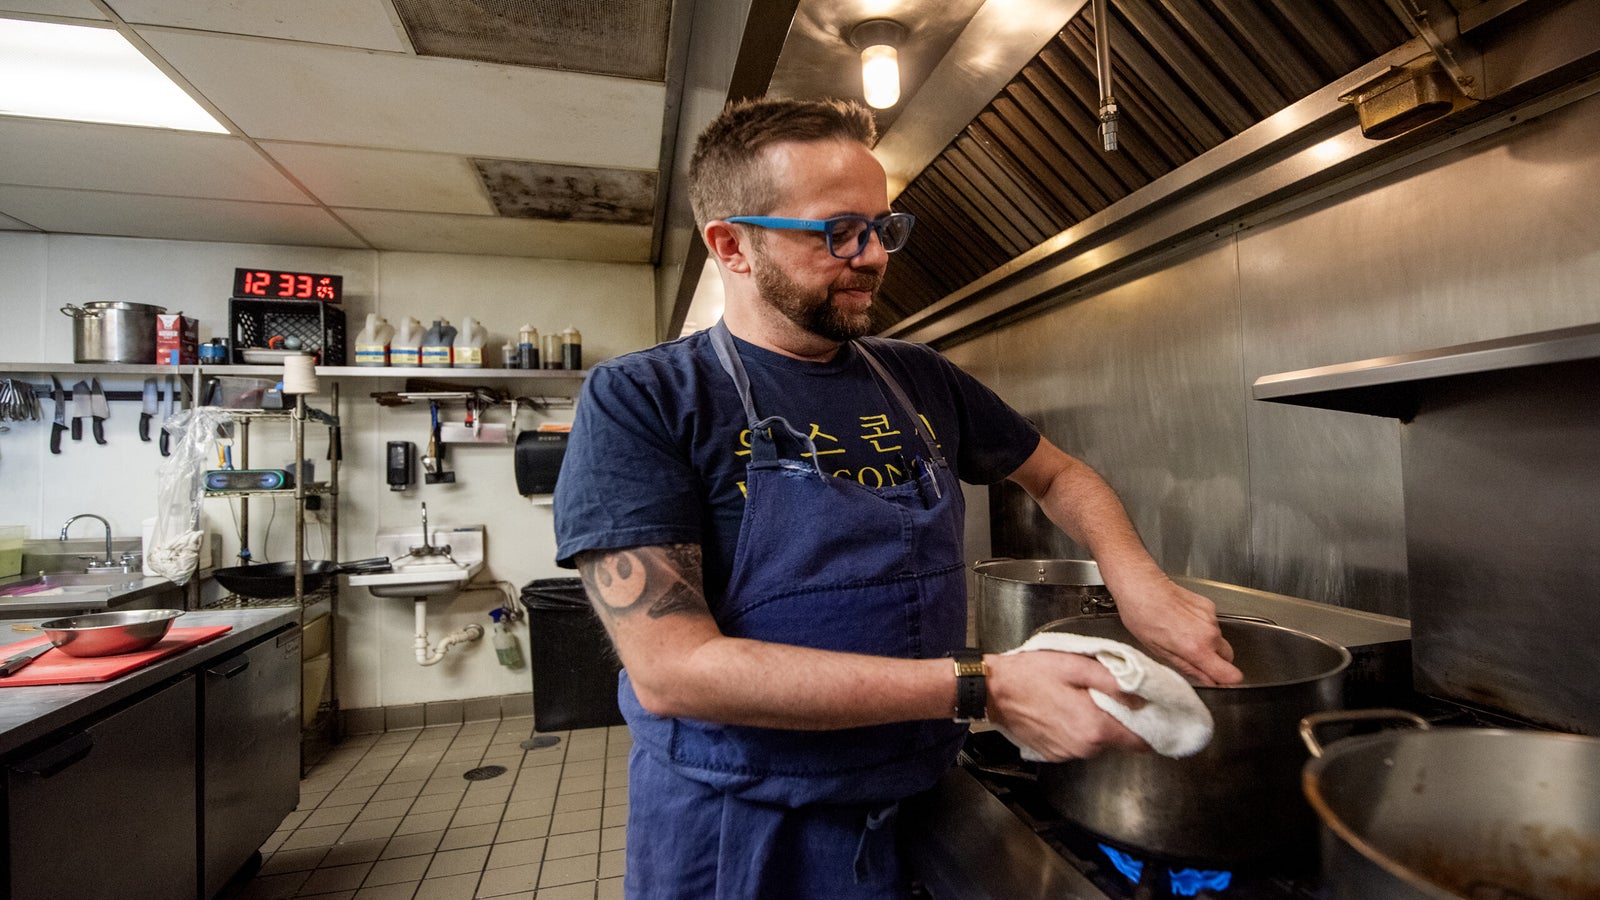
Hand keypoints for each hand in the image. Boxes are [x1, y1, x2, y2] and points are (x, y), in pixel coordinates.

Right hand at [985, 651, 1151, 761]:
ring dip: (1099, 726)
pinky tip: (1066, 710)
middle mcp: (1084, 748)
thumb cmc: (1030, 674)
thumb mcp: (1075, 666)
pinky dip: (1079, 731)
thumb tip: (1140, 697)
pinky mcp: (1053, 754)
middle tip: (1114, 696)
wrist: (992, 690)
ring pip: (1098, 743)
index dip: (1151, 728)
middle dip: (1122, 721)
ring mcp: (1067, 754)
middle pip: (1119, 741)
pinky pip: (1078, 744)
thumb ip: (1112, 682)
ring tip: (1084, 700)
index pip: (1140, 741)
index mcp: (1094, 727)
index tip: (1154, 714)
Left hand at [1114, 579, 1241, 685]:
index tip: (1217, 682)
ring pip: (1220, 640)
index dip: (1226, 682)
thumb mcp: (1159, 651)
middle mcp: (1209, 633)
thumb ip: (1188, 668)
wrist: (1141, 586)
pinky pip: (1213, 624)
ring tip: (1183, 637)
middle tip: (1194, 659)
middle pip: (1229, 658)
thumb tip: (1207, 681)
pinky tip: (1184, 622)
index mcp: (1197, 648)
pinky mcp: (1209, 606)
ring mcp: (1211, 617)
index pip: (1231, 675)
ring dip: (1208, 644)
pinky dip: (1203, 627)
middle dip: (1216, 663)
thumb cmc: (1142, 617)